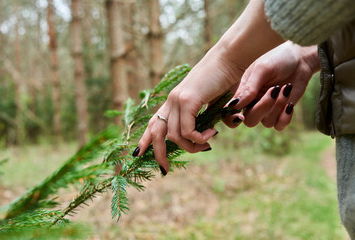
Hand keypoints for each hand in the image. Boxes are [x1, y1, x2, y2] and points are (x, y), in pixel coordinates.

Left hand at [133, 0, 285, 173]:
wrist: (230, 59)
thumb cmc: (225, 80)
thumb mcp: (214, 104)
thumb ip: (208, 119)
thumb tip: (210, 134)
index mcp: (174, 101)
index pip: (153, 122)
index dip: (145, 139)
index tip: (138, 155)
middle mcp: (172, 100)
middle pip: (155, 132)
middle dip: (158, 154)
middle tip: (164, 170)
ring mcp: (177, 99)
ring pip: (174, 135)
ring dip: (191, 146)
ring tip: (207, 144)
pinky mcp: (187, 99)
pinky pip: (187, 130)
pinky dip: (199, 138)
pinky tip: (211, 134)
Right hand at [223, 41, 319, 130]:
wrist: (301, 59)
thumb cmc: (278, 59)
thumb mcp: (262, 69)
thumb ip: (249, 87)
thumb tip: (235, 105)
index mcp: (243, 92)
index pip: (229, 112)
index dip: (230, 118)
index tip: (240, 116)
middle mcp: (253, 103)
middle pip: (249, 120)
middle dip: (262, 108)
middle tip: (274, 90)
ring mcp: (268, 109)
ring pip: (267, 122)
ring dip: (277, 106)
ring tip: (285, 88)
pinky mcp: (282, 112)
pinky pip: (279, 126)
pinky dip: (285, 118)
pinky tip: (290, 104)